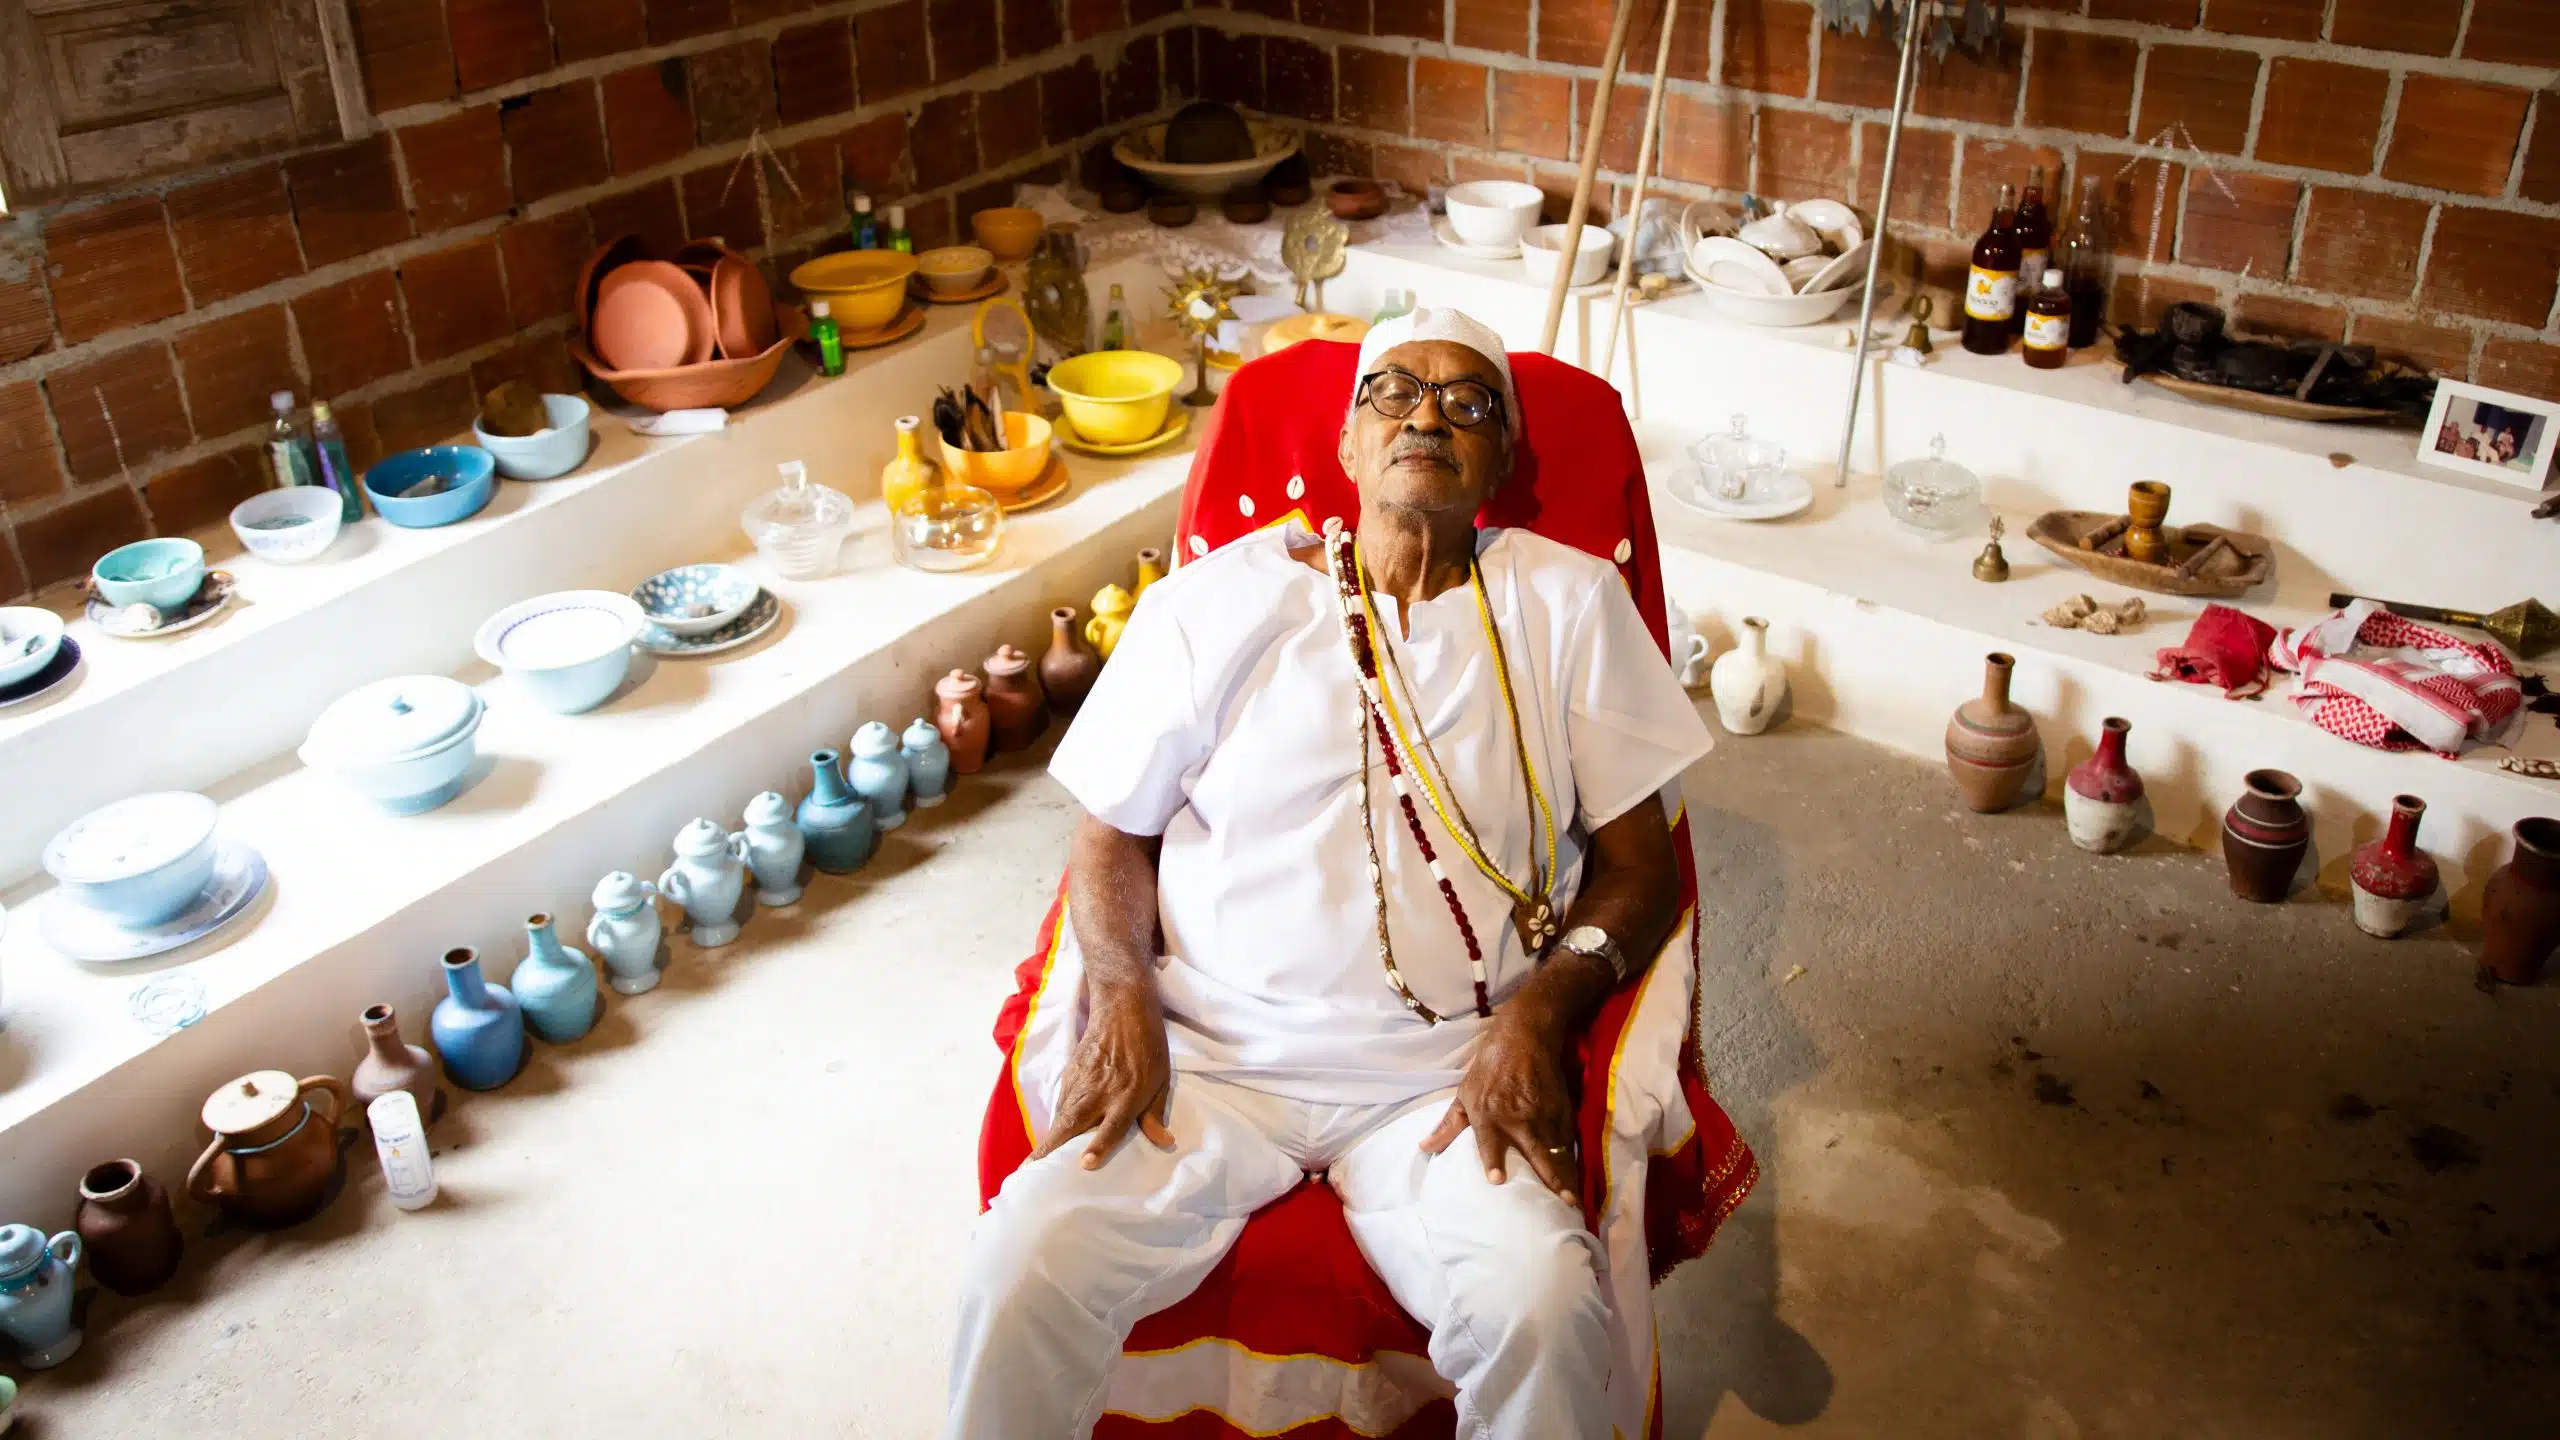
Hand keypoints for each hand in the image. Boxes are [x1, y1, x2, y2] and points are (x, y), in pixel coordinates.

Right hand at [1031, 985, 1175, 1169]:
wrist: (1122, 1009)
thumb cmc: (1148, 1046)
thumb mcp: (1161, 1079)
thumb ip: (1155, 1113)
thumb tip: (1163, 1142)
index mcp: (1127, 1095)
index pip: (1112, 1125)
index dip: (1099, 1145)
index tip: (1085, 1163)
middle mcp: (1101, 1092)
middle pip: (1072, 1123)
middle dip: (1052, 1147)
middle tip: (1033, 1169)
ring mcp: (1081, 1081)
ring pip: (1062, 1115)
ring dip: (1048, 1137)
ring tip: (1034, 1162)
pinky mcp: (1070, 1073)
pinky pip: (1061, 1103)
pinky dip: (1055, 1121)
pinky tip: (1051, 1135)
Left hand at [1422, 1006, 1578, 1203]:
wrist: (1524, 1037)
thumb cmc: (1489, 1068)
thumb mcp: (1464, 1093)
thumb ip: (1448, 1125)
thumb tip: (1424, 1148)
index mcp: (1488, 1114)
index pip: (1490, 1142)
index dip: (1493, 1160)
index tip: (1497, 1180)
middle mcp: (1517, 1117)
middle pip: (1536, 1152)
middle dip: (1550, 1177)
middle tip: (1562, 1201)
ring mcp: (1542, 1114)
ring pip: (1556, 1150)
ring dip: (1566, 1175)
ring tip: (1572, 1199)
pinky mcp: (1562, 1108)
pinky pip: (1567, 1139)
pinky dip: (1572, 1158)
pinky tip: (1576, 1176)